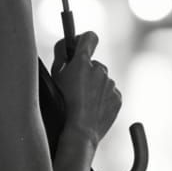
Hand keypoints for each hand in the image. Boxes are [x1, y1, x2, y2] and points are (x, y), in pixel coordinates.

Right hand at [51, 31, 120, 145]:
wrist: (80, 132)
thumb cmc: (62, 106)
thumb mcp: (54, 78)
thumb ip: (61, 57)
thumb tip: (66, 46)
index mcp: (82, 61)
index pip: (89, 37)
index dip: (83, 40)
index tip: (78, 47)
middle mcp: (99, 69)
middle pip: (94, 64)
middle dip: (86, 71)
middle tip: (75, 87)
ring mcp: (110, 84)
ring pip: (102, 80)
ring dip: (95, 86)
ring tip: (83, 102)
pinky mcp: (117, 98)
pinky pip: (110, 93)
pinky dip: (103, 98)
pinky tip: (92, 109)